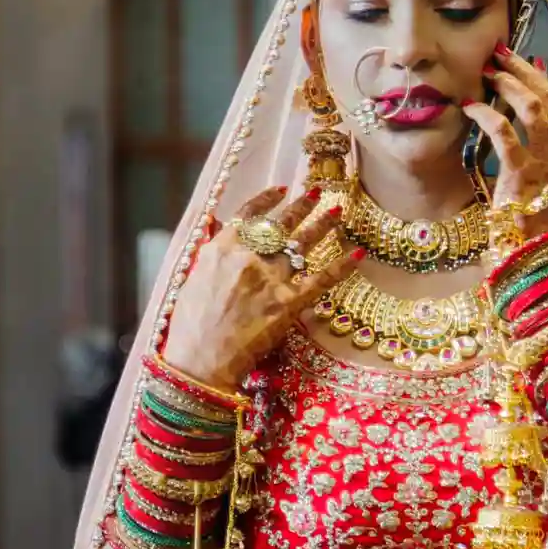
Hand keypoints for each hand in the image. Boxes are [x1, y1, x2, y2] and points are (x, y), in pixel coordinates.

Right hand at [161, 186, 356, 390]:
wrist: (199, 359)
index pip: (248, 215)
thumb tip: (223, 236)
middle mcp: (249, 257)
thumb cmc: (189, 326)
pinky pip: (322, 279)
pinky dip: (342, 265)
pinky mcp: (289, 303)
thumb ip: (213, 257)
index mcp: (221, 249)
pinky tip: (358, 254)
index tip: (282, 189)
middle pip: (280, 225)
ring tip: (337, 210)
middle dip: (301, 206)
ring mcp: (271, 278)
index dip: (267, 200)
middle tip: (317, 193)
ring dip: (322, 225)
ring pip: (302, 244)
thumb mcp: (193, 280)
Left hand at [463, 43, 547, 235]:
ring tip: (489, 71)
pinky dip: (486, 114)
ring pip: (534, 107)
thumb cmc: (542, 235)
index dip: (543, 86)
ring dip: (510, 84)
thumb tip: (521, 131)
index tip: (525, 70)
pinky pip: (504, 132)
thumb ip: (547, 164)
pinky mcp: (522, 174)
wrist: (541, 266)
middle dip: (526, 72)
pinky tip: (470, 108)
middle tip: (503, 54)